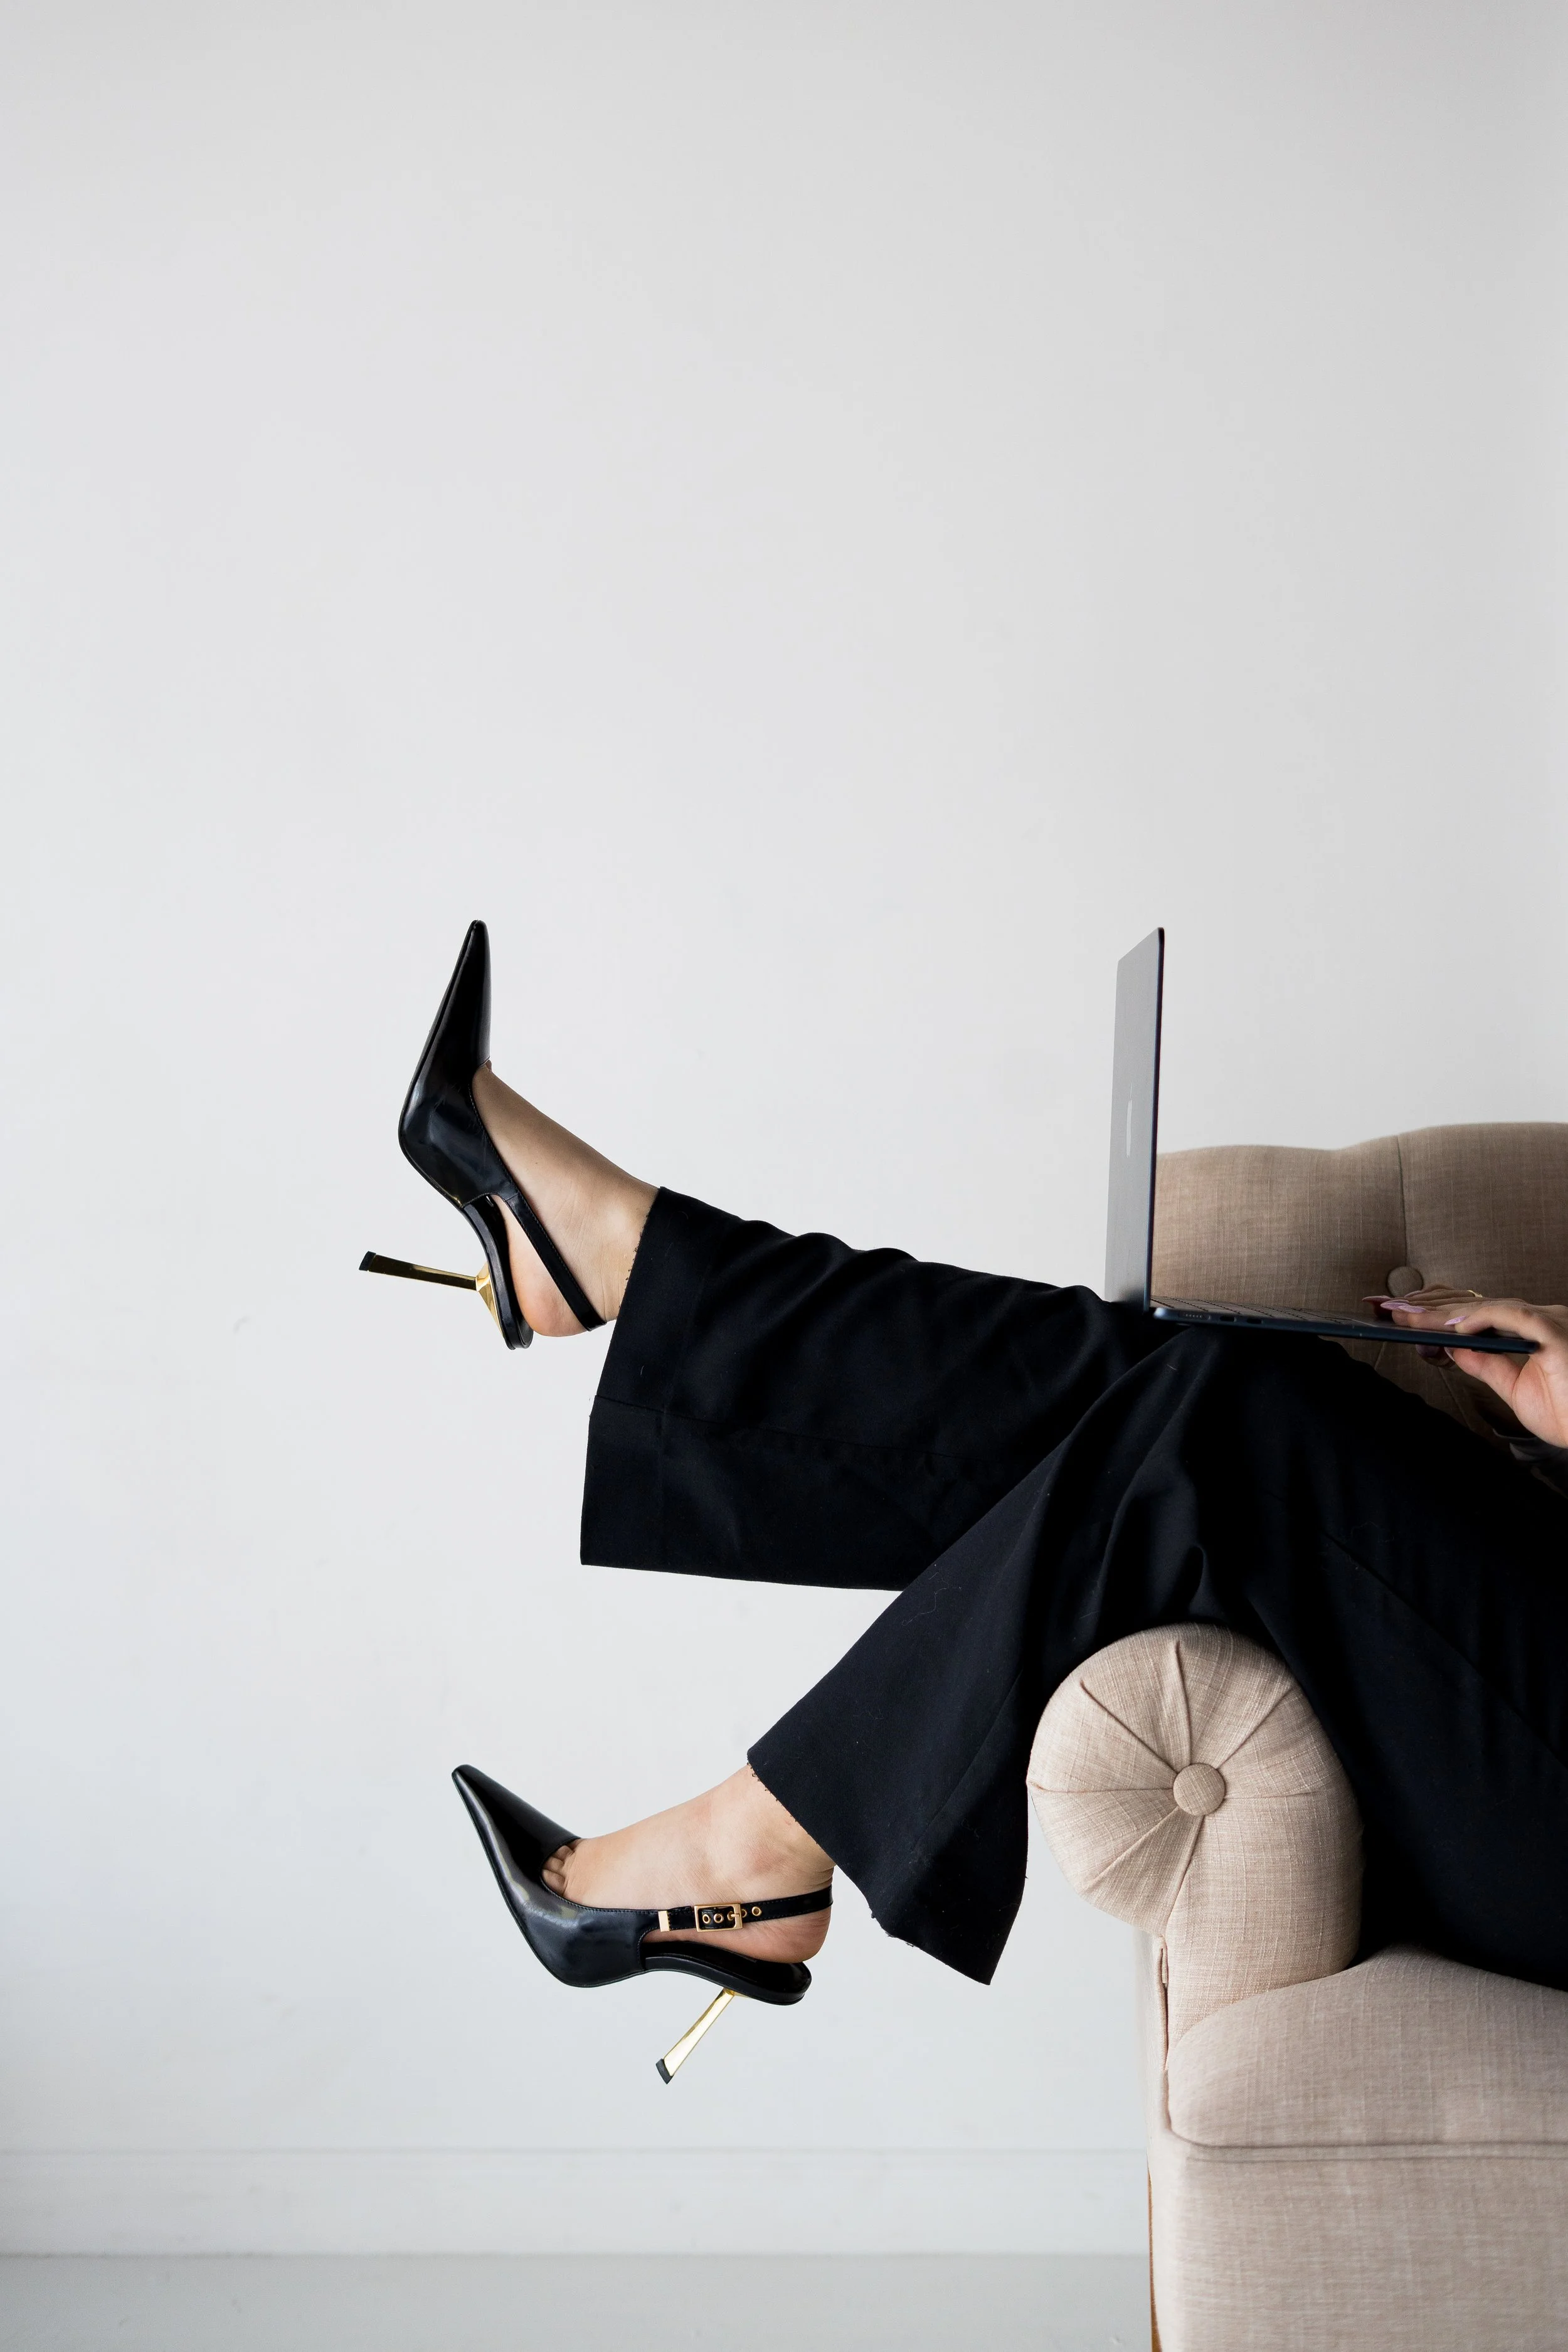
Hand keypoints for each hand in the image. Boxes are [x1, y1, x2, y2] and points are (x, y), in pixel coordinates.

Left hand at [1371, 1288, 1567, 1449]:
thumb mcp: (1514, 1389)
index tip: (1396, 1313)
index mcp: (1530, 1330)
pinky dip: (1480, 1317)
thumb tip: (1451, 1346)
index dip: (1435, 1311)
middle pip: (1473, 1305)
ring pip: (1486, 1306)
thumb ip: (1485, 1364)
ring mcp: (1548, 1321)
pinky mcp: (1555, 1331)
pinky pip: (1513, 1315)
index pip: (1474, 1312)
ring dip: (1442, 1311)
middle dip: (1427, 1306)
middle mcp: (1540, 1319)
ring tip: (1404, 1315)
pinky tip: (1452, 1326)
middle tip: (1384, 1307)